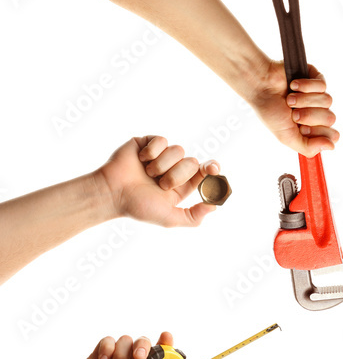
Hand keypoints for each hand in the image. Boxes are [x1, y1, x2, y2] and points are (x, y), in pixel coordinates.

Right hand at [66, 333, 178, 358]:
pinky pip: (106, 341)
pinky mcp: (98, 358)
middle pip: (143, 342)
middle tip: (140, 357)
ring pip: (125, 340)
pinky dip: (107, 347)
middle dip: (144, 345)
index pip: (159, 354)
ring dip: (123, 352)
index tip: (167, 337)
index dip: (165, 343)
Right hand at [95, 137, 219, 227]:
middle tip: (161, 184)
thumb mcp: (170, 218)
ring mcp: (162, 155)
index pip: (204, 173)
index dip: (212, 169)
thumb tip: (214, 206)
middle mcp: (174, 169)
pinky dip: (152, 152)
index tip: (212, 169)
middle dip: (178, 175)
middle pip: (192, 162)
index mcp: (182, 185)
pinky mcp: (149, 143)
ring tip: (148, 174)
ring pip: (178, 150)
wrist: (112, 193)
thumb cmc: (138, 206)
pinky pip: (162, 140)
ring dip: (163, 165)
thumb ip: (194, 216)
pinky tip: (141, 160)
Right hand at [249, 60, 338, 156]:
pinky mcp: (317, 79)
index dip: (317, 132)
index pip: (332, 136)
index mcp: (313, 130)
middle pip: (330, 118)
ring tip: (289, 99)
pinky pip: (322, 85)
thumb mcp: (287, 138)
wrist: (260, 87)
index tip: (302, 129)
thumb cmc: (271, 112)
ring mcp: (318, 97)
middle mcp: (318, 114)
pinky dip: (305, 86)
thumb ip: (309, 148)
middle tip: (293, 113)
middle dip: (309, 116)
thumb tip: (331, 146)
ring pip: (327, 101)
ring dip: (304, 100)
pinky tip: (293, 86)